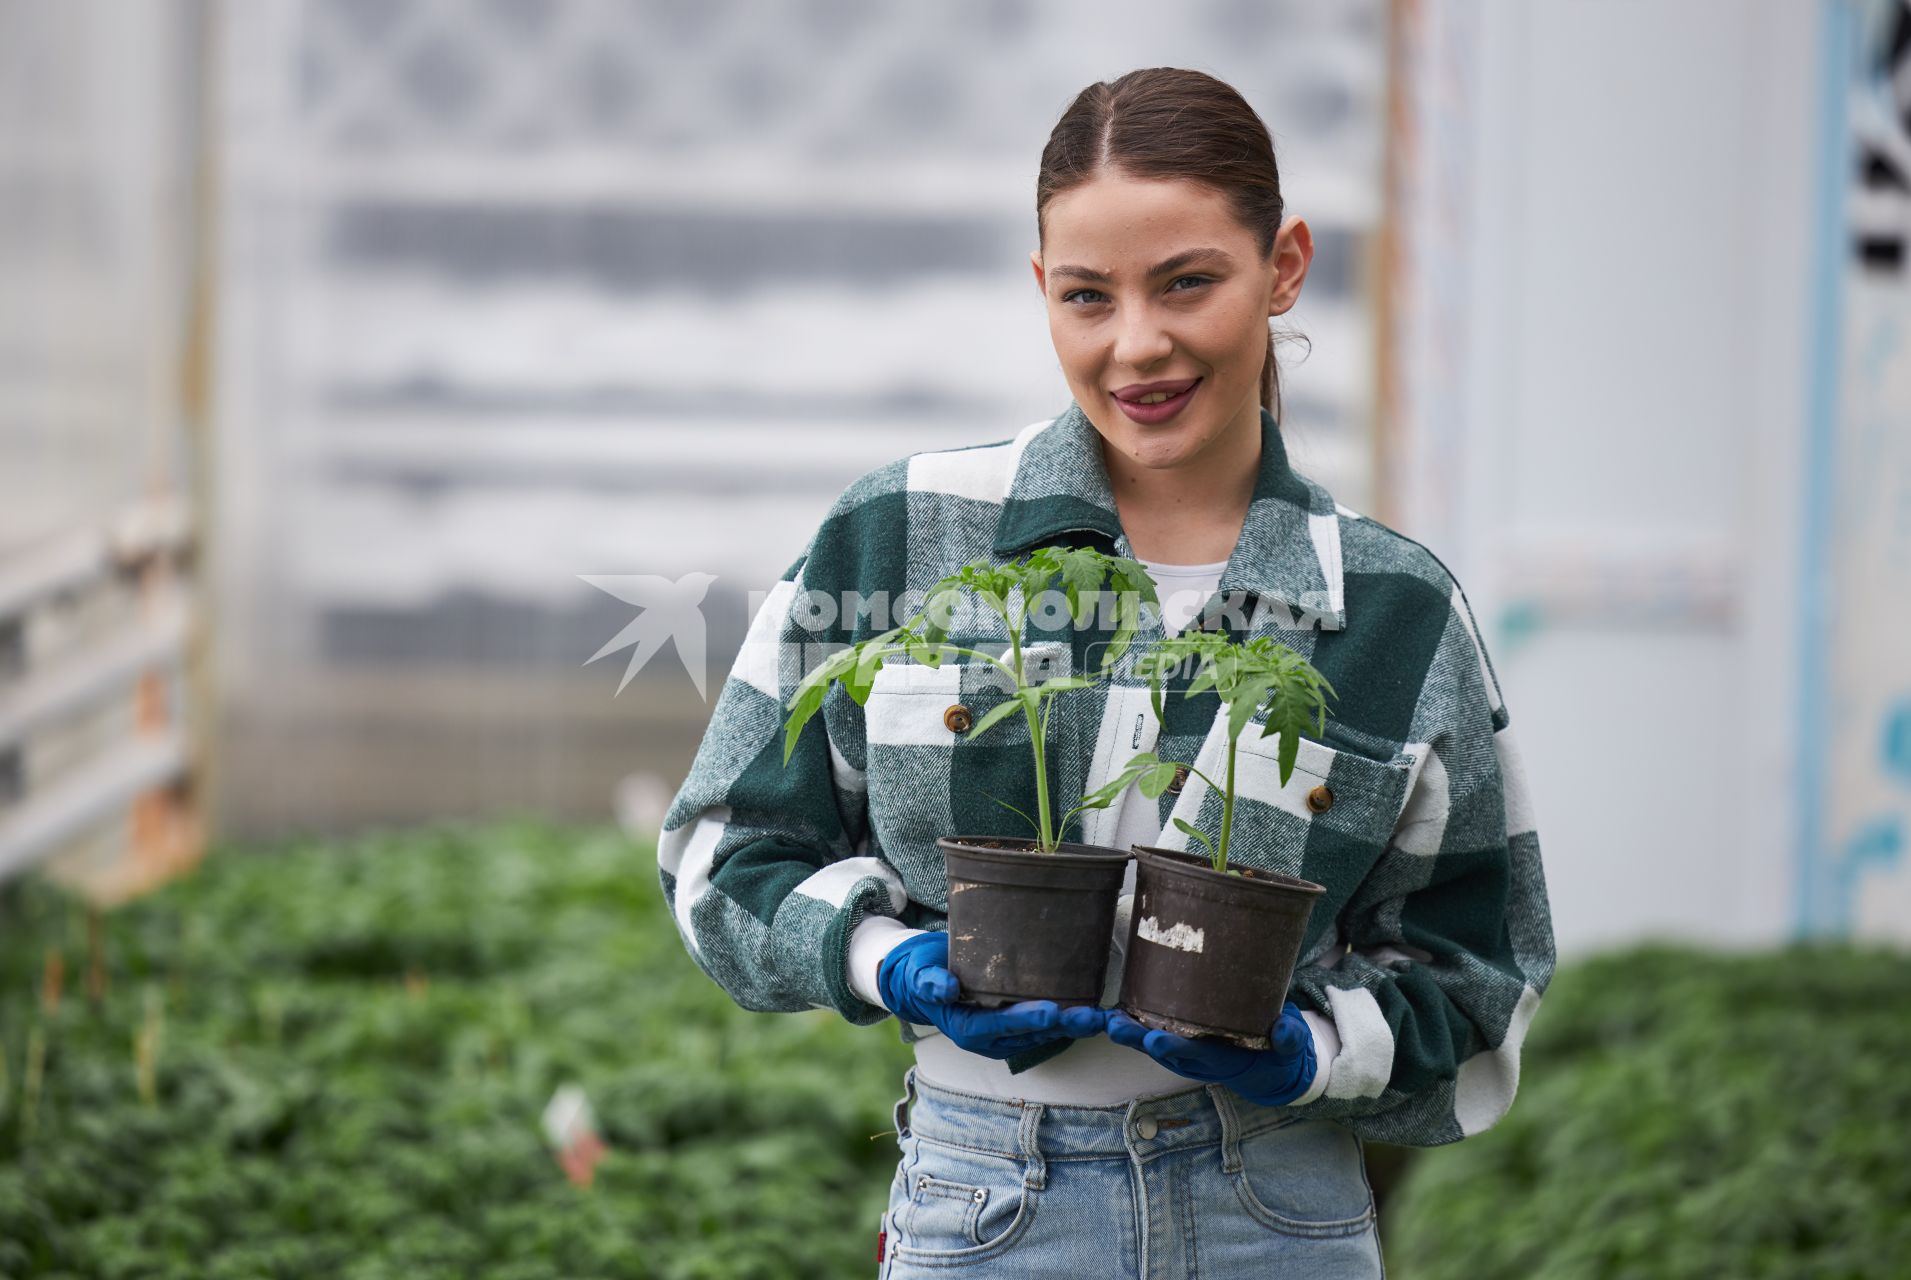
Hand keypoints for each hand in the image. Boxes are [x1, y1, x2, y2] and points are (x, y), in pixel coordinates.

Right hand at [876, 932, 1107, 1059]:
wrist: (925, 979)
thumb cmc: (922, 972)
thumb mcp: (919, 974)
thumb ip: (930, 982)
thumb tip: (944, 989)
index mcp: (967, 1028)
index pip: (1000, 1025)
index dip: (1026, 1020)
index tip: (1052, 1011)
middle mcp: (989, 1039)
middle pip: (1030, 1033)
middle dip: (1063, 1026)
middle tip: (1092, 1016)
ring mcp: (1005, 1034)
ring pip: (1044, 1033)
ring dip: (1073, 1026)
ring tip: (1102, 1016)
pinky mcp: (1017, 1024)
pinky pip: (1046, 1025)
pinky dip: (1069, 1020)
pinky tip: (1093, 1011)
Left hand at [1106, 1002, 1316, 1104]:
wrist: (1270, 1065)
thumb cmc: (1280, 1050)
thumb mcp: (1291, 1048)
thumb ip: (1289, 1038)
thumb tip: (1286, 1031)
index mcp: (1221, 1059)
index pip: (1194, 1055)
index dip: (1174, 1048)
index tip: (1155, 1041)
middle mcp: (1197, 1057)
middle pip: (1161, 1049)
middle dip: (1136, 1039)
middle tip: (1114, 1025)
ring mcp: (1186, 1049)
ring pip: (1150, 1041)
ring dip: (1126, 1031)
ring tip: (1103, 1015)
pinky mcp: (1180, 1036)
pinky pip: (1152, 1031)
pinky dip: (1132, 1022)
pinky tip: (1113, 1007)